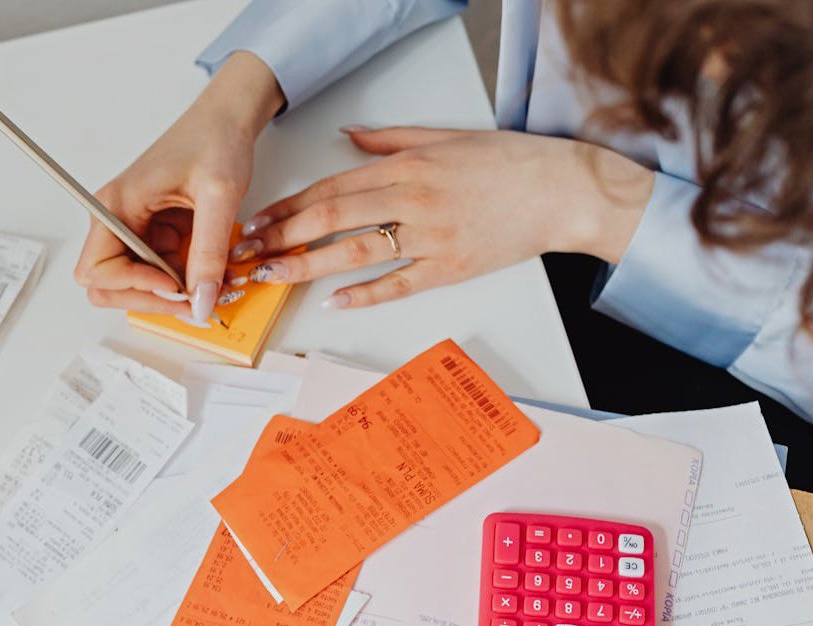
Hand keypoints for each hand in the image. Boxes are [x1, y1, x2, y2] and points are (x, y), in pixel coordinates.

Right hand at [74, 52, 283, 320]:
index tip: (175, 286)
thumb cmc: (214, 141)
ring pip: (139, 283)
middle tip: (193, 300)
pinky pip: (162, 271)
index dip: (133, 286)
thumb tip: (200, 301)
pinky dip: (186, 280)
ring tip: (212, 285)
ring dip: (172, 293)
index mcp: (117, 205)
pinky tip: (212, 272)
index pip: (98, 270)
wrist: (227, 121)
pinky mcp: (157, 234)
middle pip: (109, 285)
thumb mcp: (218, 197)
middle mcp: (118, 220)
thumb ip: (209, 252)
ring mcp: (137, 229)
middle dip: (149, 298)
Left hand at [230, 126, 653, 307]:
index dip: (290, 204)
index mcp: (408, 166)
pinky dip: (367, 294)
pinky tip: (336, 302)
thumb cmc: (508, 162)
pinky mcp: (451, 268)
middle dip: (285, 235)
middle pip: (334, 218)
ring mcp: (432, 237)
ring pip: (358, 252)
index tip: (259, 218)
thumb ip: (392, 139)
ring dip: (311, 265)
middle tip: (251, 252)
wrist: (562, 190)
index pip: (333, 186)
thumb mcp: (447, 137)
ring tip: (276, 276)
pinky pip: (401, 283)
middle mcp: (413, 199)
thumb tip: (349, 139)